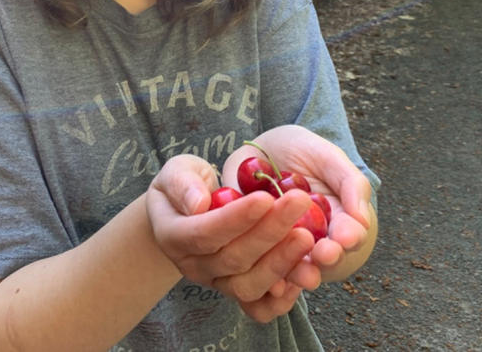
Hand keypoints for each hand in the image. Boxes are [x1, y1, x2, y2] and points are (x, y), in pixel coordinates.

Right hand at [145, 154, 317, 319]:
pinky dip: (283, 298)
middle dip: (270, 232)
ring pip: (249, 286)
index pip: (205, 233)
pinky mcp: (237, 293)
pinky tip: (305, 270)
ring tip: (308, 236)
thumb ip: (182, 183)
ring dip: (282, 262)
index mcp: (173, 236)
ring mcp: (217, 284)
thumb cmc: (186, 186)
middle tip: (299, 202)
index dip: (236, 218)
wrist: (186, 216)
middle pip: (234, 259)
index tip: (265, 198)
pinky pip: (259, 308)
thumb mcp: (177, 172)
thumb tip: (198, 204)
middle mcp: (194, 266)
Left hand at [222, 126, 375, 285]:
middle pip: (324, 258)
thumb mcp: (328, 158)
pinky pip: (259, 266)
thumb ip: (351, 185)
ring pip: (293, 268)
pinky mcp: (252, 246)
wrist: (259, 148)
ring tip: (302, 272)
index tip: (346, 237)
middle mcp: (312, 240)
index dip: (349, 237)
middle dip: (327, 258)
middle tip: (325, 254)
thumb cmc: (302, 151)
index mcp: (337, 221)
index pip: (349, 235)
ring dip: (299, 272)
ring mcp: (282, 246)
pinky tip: (271, 280)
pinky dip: (266, 277)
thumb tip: (363, 221)